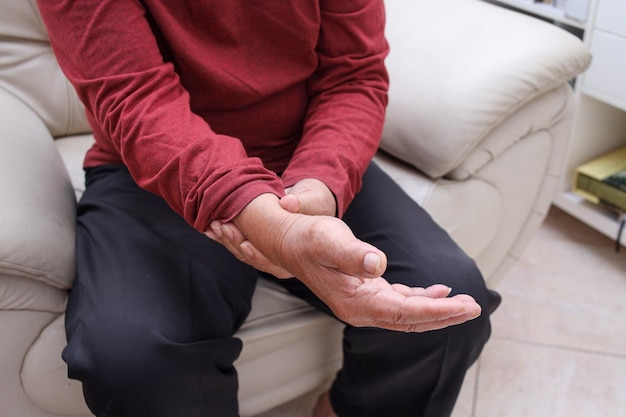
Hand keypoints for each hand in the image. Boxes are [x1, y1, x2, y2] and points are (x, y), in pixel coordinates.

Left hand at [206, 178, 335, 276]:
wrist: (313, 201)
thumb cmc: (315, 202)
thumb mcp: (312, 200)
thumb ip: (301, 202)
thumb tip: (288, 203)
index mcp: (296, 254)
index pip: (272, 260)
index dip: (256, 253)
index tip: (243, 242)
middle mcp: (280, 258)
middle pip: (254, 256)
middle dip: (234, 243)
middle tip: (221, 226)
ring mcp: (268, 251)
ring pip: (244, 251)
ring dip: (227, 239)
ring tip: (213, 226)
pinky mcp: (258, 242)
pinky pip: (240, 242)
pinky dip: (226, 235)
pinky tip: (212, 229)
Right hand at [207, 194, 481, 331]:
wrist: (289, 241)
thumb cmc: (308, 238)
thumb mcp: (328, 240)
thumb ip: (352, 254)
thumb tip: (378, 264)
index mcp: (354, 302)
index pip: (403, 312)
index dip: (435, 310)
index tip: (464, 307)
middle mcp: (360, 309)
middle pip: (409, 319)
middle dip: (444, 315)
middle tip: (475, 307)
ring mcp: (363, 303)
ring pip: (407, 313)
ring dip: (436, 309)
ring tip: (465, 303)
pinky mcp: (366, 293)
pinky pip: (399, 302)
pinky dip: (420, 299)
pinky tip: (439, 292)